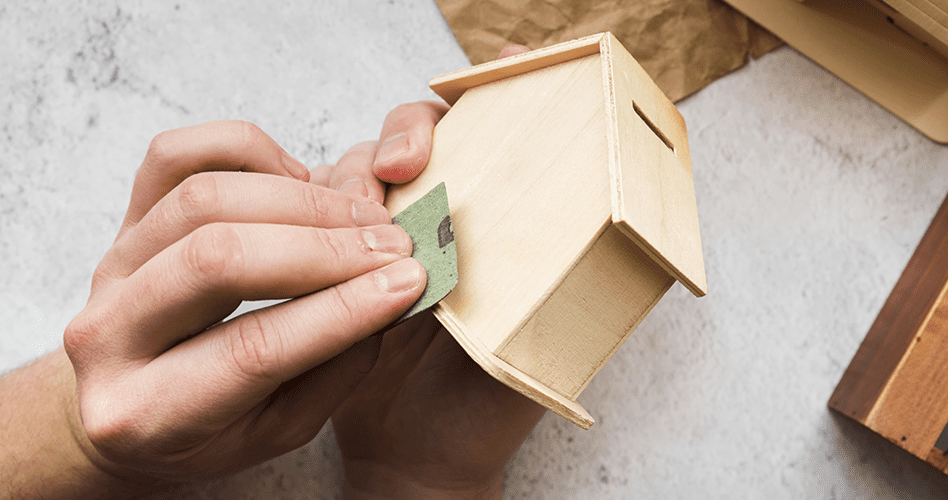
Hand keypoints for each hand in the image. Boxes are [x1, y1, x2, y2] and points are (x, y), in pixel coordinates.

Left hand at [63, 119, 428, 483]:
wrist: (133, 398)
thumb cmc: (211, 426)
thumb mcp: (279, 427)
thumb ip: (334, 368)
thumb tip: (391, 294)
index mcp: (143, 410)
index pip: (252, 349)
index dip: (341, 310)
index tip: (408, 283)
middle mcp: (107, 332)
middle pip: (218, 258)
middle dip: (324, 247)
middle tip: (394, 247)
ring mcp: (110, 266)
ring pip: (202, 199)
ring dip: (301, 200)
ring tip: (362, 220)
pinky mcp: (123, 218)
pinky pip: (173, 155)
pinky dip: (246, 149)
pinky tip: (299, 177)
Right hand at [333, 45, 543, 499]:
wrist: (420, 461)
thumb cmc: (488, 408)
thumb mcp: (545, 345)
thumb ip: (576, 291)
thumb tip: (635, 242)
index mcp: (494, 227)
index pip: (486, 140)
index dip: (479, 105)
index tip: (475, 96)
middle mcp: (438, 222)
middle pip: (414, 141)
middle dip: (403, 137)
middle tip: (399, 168)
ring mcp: (382, 240)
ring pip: (356, 170)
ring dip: (352, 180)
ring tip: (361, 223)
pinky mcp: (333, 265)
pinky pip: (312, 217)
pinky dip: (312, 213)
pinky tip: (319, 239)